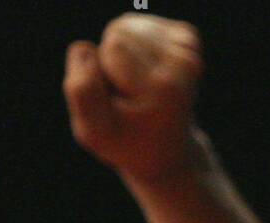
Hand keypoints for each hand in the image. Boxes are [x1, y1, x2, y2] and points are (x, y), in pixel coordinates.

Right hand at [63, 15, 202, 185]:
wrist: (165, 149)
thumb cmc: (126, 142)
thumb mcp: (96, 133)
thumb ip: (82, 94)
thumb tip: (84, 47)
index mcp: (165, 87)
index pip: (114, 46)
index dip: (102, 72)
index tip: (119, 104)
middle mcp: (184, 66)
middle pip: (119, 32)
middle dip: (111, 61)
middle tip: (126, 96)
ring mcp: (188, 53)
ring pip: (126, 26)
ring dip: (121, 54)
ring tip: (136, 87)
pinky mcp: (186, 41)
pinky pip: (137, 25)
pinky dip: (133, 47)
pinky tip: (144, 74)